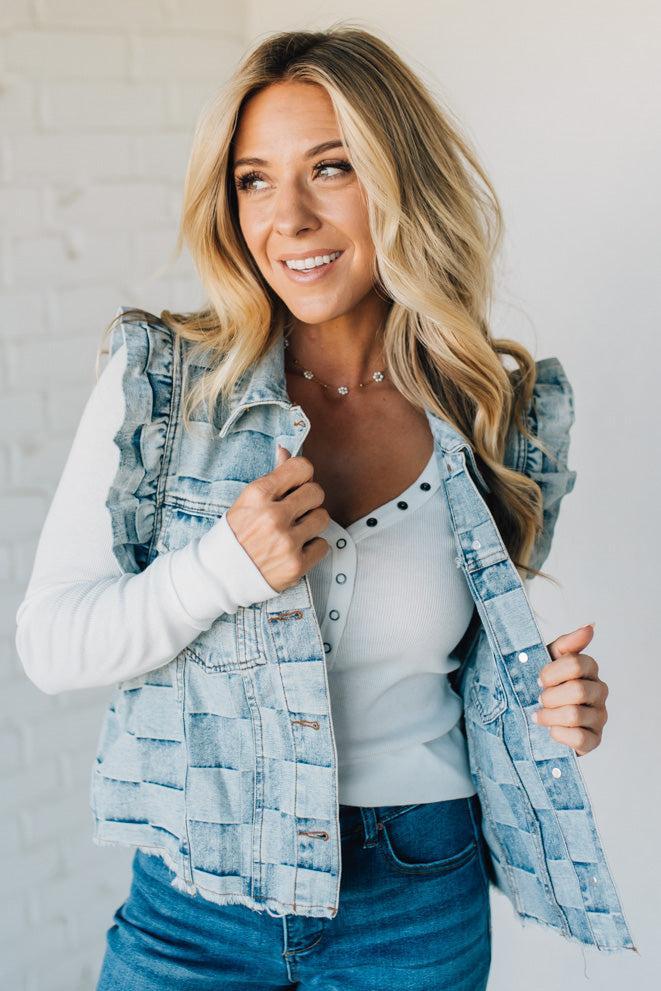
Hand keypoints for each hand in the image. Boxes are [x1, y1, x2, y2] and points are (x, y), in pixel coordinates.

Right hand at [225, 444, 330, 592]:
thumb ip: (272, 477)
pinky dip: (312, 548)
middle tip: (295, 510)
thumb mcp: (247, 501)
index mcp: (258, 495)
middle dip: (308, 499)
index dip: (302, 475)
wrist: (220, 576)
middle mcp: (273, 516)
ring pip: (322, 518)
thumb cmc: (235, 534)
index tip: (297, 484)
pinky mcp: (295, 565)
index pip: (302, 468)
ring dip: (311, 523)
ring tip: (294, 531)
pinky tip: (295, 549)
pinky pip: (323, 545)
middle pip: (317, 492)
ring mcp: (286, 542)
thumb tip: (286, 450)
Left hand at [532, 623, 608, 756]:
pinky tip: (551, 730)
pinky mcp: (595, 740)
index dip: (551, 672)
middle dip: (550, 696)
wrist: (539, 718)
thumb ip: (566, 644)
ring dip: (549, 716)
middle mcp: (600, 691)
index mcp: (589, 669)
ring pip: (575, 714)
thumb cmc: (546, 686)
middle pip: (577, 690)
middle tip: (540, 699)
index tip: (539, 679)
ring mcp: (599, 716)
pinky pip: (580, 738)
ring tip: (540, 716)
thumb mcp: (548, 660)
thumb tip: (590, 627)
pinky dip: (559, 734)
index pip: (576, 663)